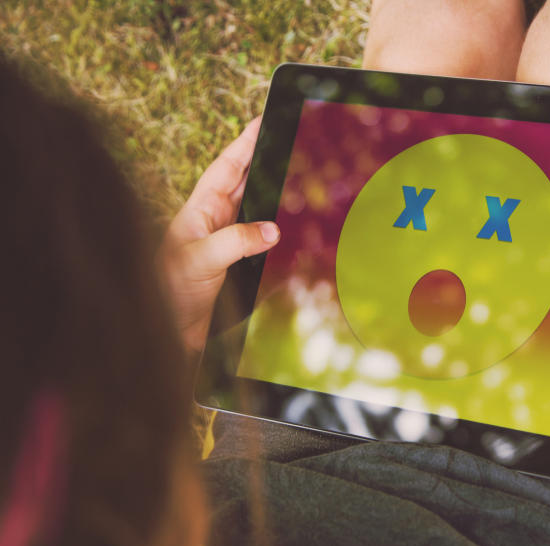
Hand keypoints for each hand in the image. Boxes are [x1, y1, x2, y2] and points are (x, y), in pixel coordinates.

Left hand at [160, 117, 279, 353]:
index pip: (227, 167)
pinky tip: (294, 231)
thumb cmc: (168, 292)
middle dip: (266, 161)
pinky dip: (279, 234)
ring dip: (275, 197)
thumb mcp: (200, 260)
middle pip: (246, 183)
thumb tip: (272, 230)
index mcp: (201, 210)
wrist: (164, 333)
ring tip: (297, 179)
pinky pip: (263, 242)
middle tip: (290, 141)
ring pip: (257, 210)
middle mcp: (214, 222)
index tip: (263, 119)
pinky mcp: (236, 266)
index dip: (245, 142)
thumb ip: (236, 242)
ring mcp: (226, 243)